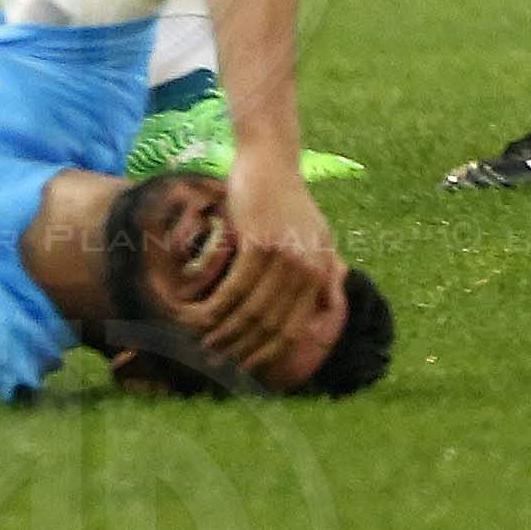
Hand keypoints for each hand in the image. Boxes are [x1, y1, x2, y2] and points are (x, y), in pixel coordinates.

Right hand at [200, 152, 346, 380]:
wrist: (269, 158)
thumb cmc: (289, 199)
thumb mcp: (317, 236)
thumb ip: (322, 274)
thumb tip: (326, 314)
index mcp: (321, 272)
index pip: (294, 329)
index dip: (269, 355)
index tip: (246, 370)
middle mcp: (307, 267)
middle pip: (272, 326)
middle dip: (244, 351)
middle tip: (219, 367)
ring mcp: (285, 255)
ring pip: (253, 310)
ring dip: (227, 334)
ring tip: (205, 348)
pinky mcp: (260, 240)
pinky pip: (236, 287)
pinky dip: (219, 308)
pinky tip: (204, 320)